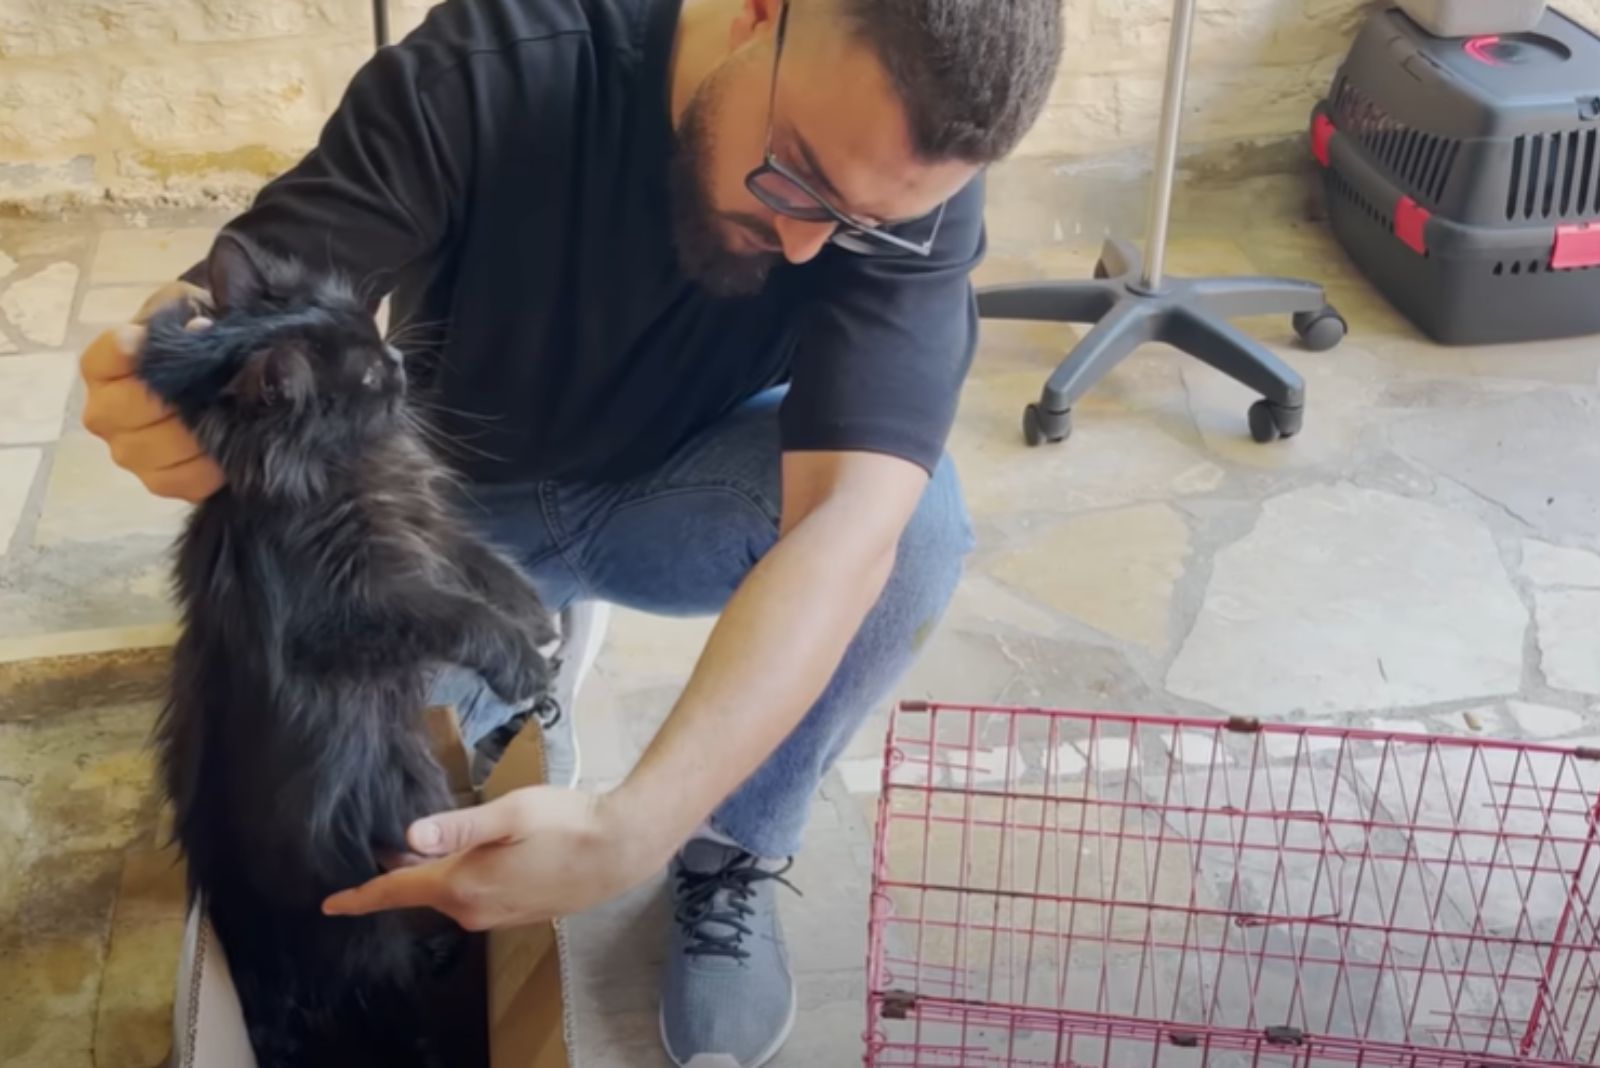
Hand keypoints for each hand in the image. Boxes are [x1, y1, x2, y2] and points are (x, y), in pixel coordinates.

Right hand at [79, 281, 224, 502]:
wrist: (214, 382)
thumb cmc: (193, 340)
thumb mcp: (188, 311)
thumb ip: (187, 313)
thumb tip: (199, 329)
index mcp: (101, 367)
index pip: (106, 359)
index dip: (140, 350)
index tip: (177, 336)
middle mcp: (102, 413)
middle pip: (132, 409)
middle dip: (181, 395)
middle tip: (218, 384)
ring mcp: (127, 452)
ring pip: (159, 448)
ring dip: (201, 430)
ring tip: (229, 412)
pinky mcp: (158, 482)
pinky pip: (184, 480)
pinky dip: (212, 465)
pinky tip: (228, 445)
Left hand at [322, 786, 649, 928]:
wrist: (621, 850)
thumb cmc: (568, 824)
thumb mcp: (510, 813)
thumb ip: (458, 825)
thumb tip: (409, 835)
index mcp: (463, 885)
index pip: (397, 893)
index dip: (360, 896)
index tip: (329, 903)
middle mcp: (473, 910)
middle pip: (423, 890)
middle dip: (404, 869)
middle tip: (390, 839)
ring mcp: (497, 915)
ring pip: (451, 892)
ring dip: (438, 869)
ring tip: (436, 839)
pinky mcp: (518, 912)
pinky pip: (475, 896)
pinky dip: (465, 876)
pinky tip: (480, 852)